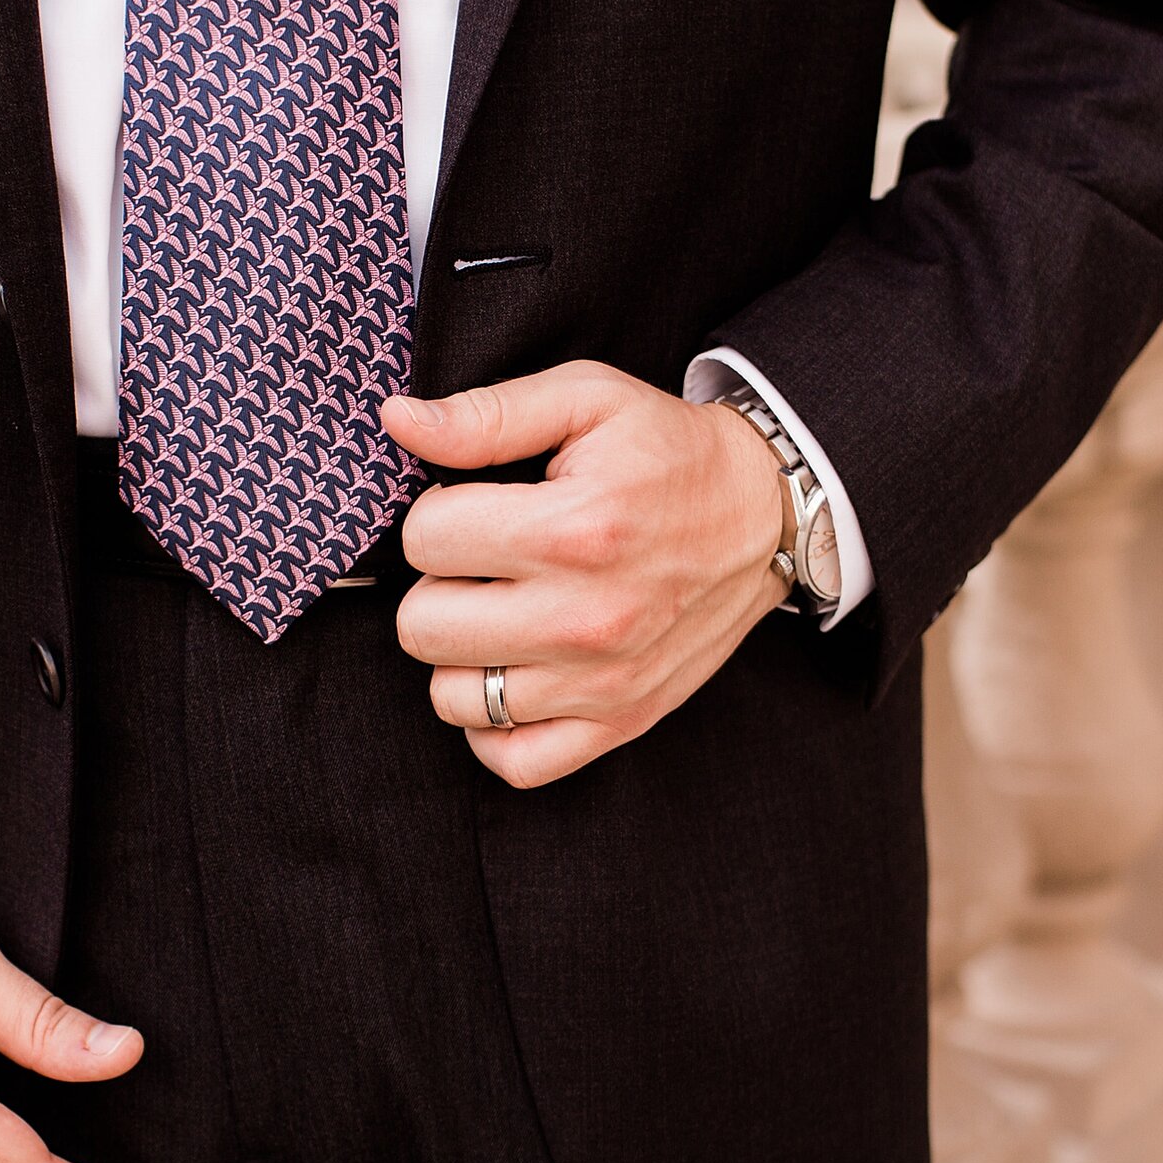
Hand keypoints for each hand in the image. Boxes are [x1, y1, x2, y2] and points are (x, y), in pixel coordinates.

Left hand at [383, 363, 786, 787]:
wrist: (764, 516)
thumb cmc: (667, 452)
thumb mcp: (585, 400)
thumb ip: (486, 416)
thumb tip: (398, 422)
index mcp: (572, 529)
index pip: (424, 540)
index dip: (436, 515)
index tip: (474, 509)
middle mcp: (584, 617)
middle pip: (423, 626)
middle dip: (439, 586)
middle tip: (482, 565)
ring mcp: (601, 682)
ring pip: (454, 698)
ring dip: (462, 655)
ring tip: (500, 615)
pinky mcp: (619, 723)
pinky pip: (515, 761)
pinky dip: (495, 728)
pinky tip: (510, 676)